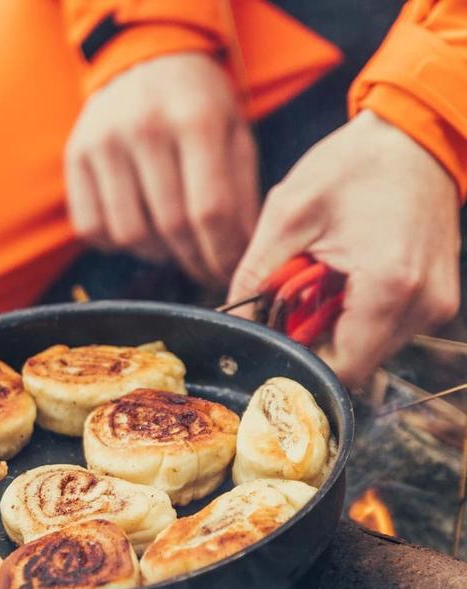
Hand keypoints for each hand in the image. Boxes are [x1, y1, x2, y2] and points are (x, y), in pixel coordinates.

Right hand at [65, 52, 258, 283]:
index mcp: (195, 118)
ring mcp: (103, 141)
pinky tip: (137, 225)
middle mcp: (144, 126)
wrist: (145, 58)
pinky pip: (93, 229)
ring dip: (156, 253)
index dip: (222, 254)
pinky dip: (116, 242)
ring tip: (172, 242)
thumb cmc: (198, 105)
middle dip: (194, 260)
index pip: (210, 210)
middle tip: (206, 268)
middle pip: (170, 227)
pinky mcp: (75, 156)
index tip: (229, 273)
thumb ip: (242, 194)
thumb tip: (243, 256)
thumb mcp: (235, 134)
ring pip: (129, 235)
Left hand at [228, 110, 461, 385]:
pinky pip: (388, 331)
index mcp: (388, 286)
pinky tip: (347, 280)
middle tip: (295, 305)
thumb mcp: (287, 215)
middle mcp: (422, 304)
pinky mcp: (437, 299)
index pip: (340, 371)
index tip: (277, 339)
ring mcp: (435, 305)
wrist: (414, 134)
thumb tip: (235, 324)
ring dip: (338, 331)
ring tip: (324, 283)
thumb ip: (254, 277)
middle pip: (355, 366)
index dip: (301, 363)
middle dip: (316, 346)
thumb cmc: (353, 165)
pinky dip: (359, 317)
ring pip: (371, 351)